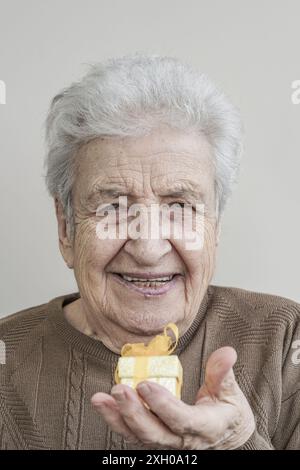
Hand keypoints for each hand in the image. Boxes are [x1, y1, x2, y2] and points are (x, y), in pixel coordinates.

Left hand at [91, 346, 254, 449]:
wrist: (227, 437)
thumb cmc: (228, 413)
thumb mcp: (231, 393)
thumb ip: (223, 373)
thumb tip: (226, 353)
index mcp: (205, 427)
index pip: (182, 420)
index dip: (163, 405)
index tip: (145, 385)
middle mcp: (183, 441)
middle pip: (155, 433)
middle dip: (134, 412)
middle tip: (119, 389)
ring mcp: (167, 443)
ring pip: (139, 436)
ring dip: (117, 417)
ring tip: (101, 399)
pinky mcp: (154, 440)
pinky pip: (132, 434)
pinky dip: (115, 420)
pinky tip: (103, 404)